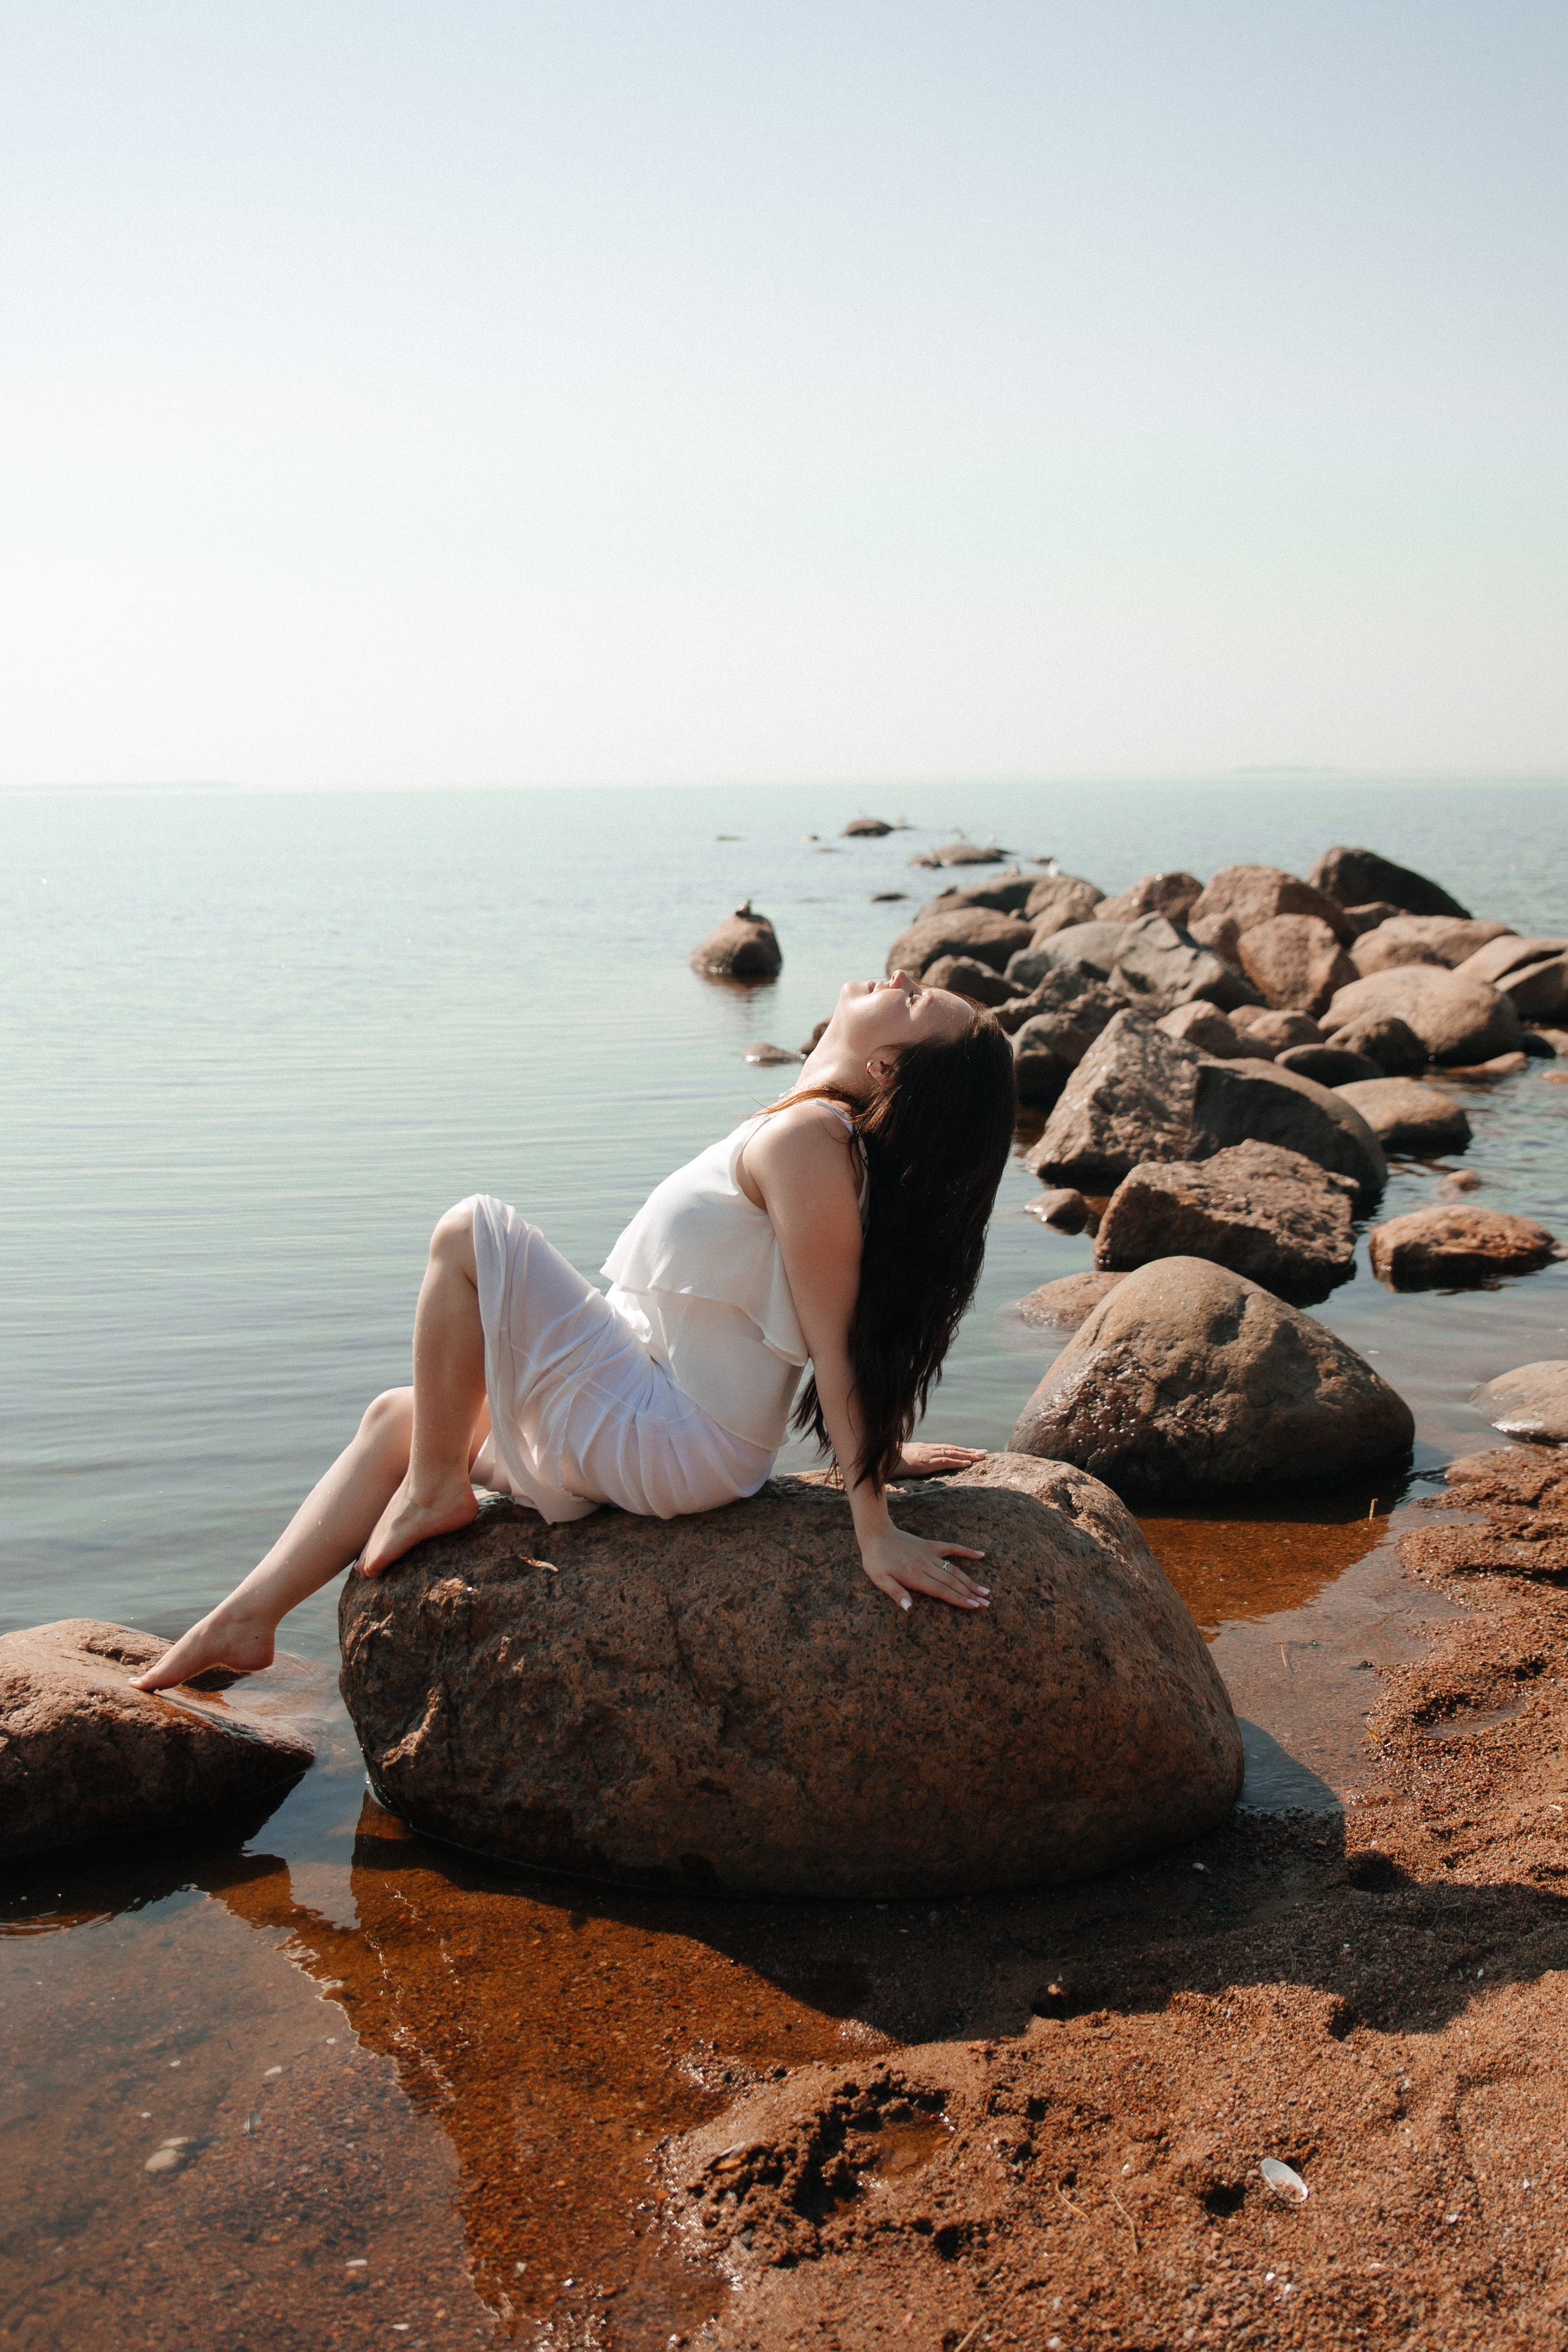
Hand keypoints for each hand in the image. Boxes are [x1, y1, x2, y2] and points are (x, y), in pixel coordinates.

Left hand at [858, 1526, 988, 1613]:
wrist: (876, 1534)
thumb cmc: (876, 1560)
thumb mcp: (879, 1580)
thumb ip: (896, 1593)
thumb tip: (909, 1608)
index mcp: (916, 1577)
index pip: (942, 1591)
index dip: (959, 1599)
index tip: (974, 1606)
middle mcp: (927, 1567)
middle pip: (953, 1582)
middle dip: (971, 1594)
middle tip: (987, 1603)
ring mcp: (930, 1555)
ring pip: (955, 1569)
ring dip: (971, 1581)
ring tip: (986, 1590)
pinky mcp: (930, 1545)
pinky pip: (952, 1548)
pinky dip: (967, 1551)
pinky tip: (981, 1555)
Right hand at [891, 1441, 987, 1479]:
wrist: (878, 1460)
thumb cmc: (888, 1461)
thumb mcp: (903, 1460)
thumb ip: (911, 1461)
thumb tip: (915, 1466)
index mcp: (924, 1449)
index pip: (946, 1448)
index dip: (960, 1450)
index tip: (973, 1452)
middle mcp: (928, 1449)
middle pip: (953, 1449)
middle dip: (969, 1451)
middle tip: (984, 1453)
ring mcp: (927, 1455)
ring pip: (952, 1453)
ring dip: (968, 1455)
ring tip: (982, 1456)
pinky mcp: (925, 1463)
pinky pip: (944, 1461)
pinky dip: (957, 1462)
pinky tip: (968, 1463)